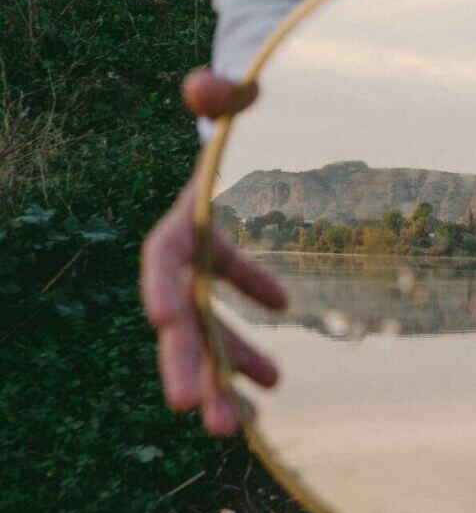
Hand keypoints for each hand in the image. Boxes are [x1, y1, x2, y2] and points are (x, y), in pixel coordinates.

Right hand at [140, 69, 283, 435]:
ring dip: (223, 378)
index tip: (169, 321)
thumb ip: (222, 93)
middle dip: (188, 363)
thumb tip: (201, 86)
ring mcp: (203, 274)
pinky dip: (250, 351)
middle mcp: (185, 256)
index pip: (164, 257)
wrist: (237, 134)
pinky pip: (232, 324)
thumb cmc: (236, 114)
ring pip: (208, 336)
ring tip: (248, 426)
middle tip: (200, 413)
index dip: (164, 286)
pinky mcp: (223, 281)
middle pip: (181, 317)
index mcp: (182, 218)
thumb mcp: (236, 98)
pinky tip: (274, 382)